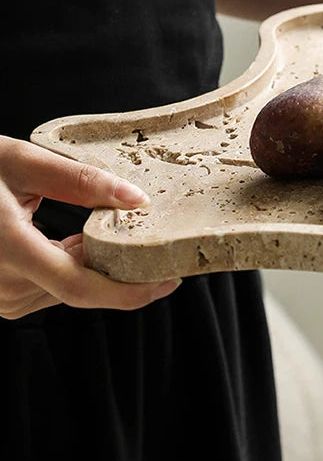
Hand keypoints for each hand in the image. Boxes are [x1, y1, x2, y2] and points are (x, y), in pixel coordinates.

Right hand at [0, 136, 181, 319]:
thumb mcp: (21, 162)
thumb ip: (80, 181)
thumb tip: (137, 199)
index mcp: (6, 248)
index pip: (78, 286)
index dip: (128, 290)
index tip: (168, 280)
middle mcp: (1, 284)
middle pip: (80, 287)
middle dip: (118, 266)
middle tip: (152, 239)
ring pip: (68, 288)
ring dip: (92, 263)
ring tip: (100, 226)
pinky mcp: (1, 298)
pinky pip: (51, 287)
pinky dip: (71, 265)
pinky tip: (76, 238)